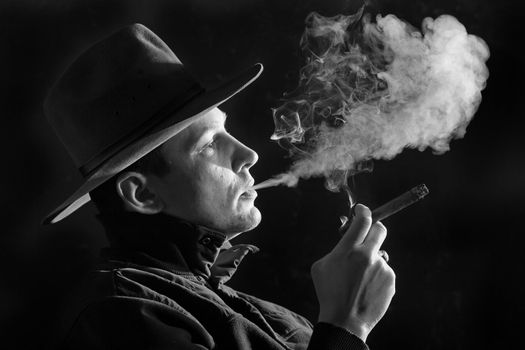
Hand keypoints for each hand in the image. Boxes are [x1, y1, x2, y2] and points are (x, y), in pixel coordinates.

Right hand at [310, 204, 395, 341]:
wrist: (345, 320)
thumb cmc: (328, 292)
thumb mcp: (321, 266)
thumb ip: (336, 249)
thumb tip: (346, 237)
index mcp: (348, 249)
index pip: (362, 220)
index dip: (363, 211)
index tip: (361, 209)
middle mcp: (367, 255)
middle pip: (380, 229)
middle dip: (375, 228)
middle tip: (368, 233)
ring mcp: (381, 268)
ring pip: (380, 254)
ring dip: (372, 259)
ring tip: (360, 278)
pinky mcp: (390, 280)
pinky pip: (384, 271)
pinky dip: (377, 276)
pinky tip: (366, 288)